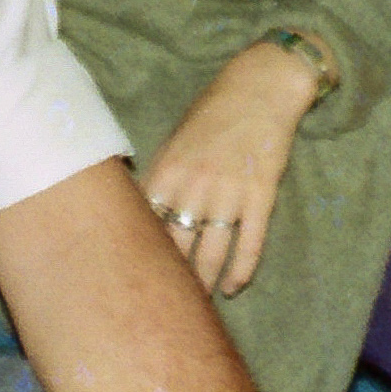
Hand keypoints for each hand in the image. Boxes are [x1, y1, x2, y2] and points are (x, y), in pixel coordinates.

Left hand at [141, 43, 312, 295]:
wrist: (261, 87)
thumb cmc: (214, 109)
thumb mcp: (177, 138)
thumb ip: (162, 175)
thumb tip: (142, 209)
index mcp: (168, 170)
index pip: (144, 223)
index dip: (137, 252)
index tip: (130, 274)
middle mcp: (195, 186)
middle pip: (174, 245)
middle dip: (167, 276)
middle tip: (159, 302)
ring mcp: (230, 194)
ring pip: (211, 253)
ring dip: (203, 283)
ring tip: (197, 304)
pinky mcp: (260, 197)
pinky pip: (250, 244)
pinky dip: (242, 269)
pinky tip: (234, 287)